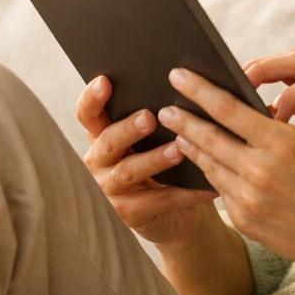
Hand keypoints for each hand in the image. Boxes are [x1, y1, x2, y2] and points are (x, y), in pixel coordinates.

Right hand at [76, 76, 216, 248]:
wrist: (171, 213)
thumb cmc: (164, 164)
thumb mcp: (159, 137)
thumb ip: (167, 111)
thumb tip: (200, 80)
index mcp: (103, 136)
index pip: (88, 115)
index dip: (92, 99)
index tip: (104, 81)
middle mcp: (100, 162)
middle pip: (107, 142)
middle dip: (128, 128)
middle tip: (150, 117)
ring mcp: (111, 190)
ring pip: (130, 171)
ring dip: (155, 159)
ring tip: (178, 149)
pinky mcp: (130, 214)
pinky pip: (159, 200)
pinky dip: (185, 192)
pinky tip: (206, 184)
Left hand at [159, 68, 294, 267]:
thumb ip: (269, 129)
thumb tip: (234, 112)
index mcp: (280, 142)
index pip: (229, 108)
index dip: (200, 90)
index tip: (179, 75)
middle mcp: (260, 169)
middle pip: (209, 136)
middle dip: (182, 119)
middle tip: (164, 107)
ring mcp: (250, 197)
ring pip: (209, 164)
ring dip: (190, 147)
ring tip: (177, 132)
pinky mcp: (244, 219)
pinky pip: (220, 190)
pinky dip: (209, 174)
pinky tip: (202, 164)